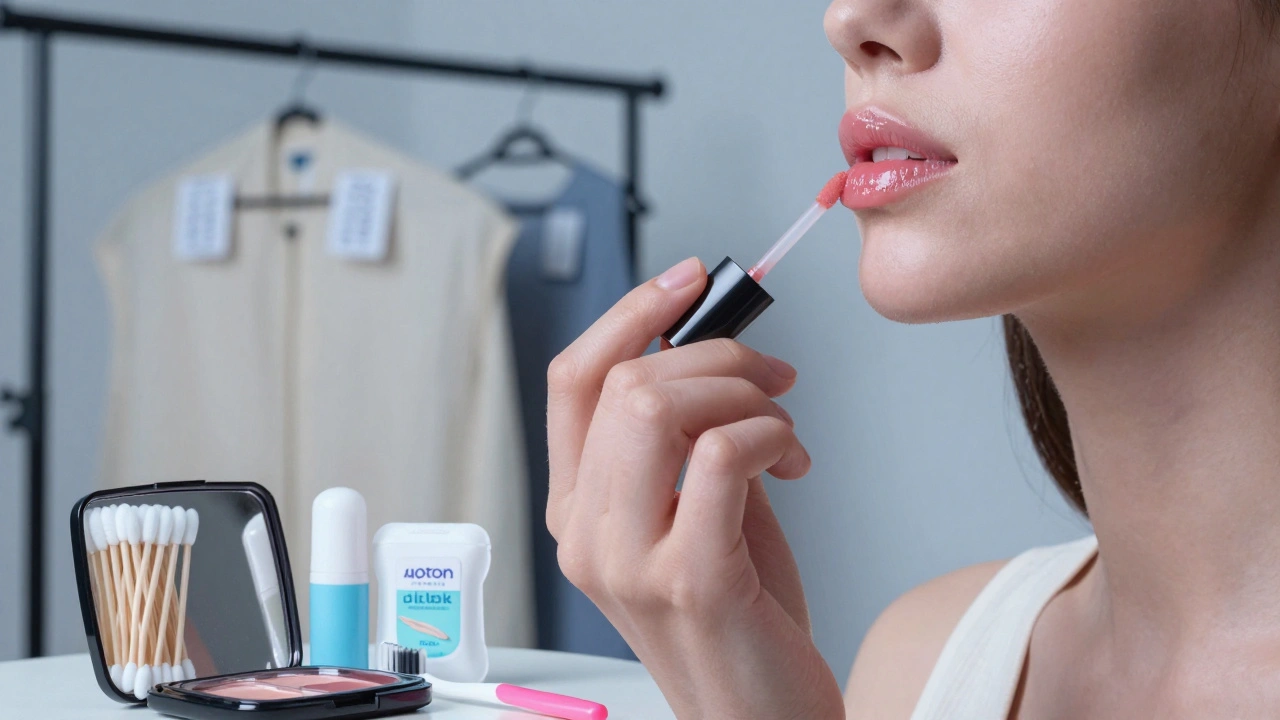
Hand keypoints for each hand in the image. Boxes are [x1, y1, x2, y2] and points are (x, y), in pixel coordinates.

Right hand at [546, 257, 844, 718]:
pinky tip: (790, 462)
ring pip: (660, 407)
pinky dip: (769, 436)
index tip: (689, 279)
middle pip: (624, 383)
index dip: (630, 313)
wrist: (764, 717)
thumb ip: (687, 441)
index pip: (572, 380)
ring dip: (744, 394)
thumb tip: (714, 351)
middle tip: (773, 377)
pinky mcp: (691, 581)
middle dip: (716, 354)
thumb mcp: (695, 513)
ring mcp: (629, 561)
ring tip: (782, 429)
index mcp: (576, 510)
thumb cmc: (740, 619)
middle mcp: (585, 534)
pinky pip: (720, 456)